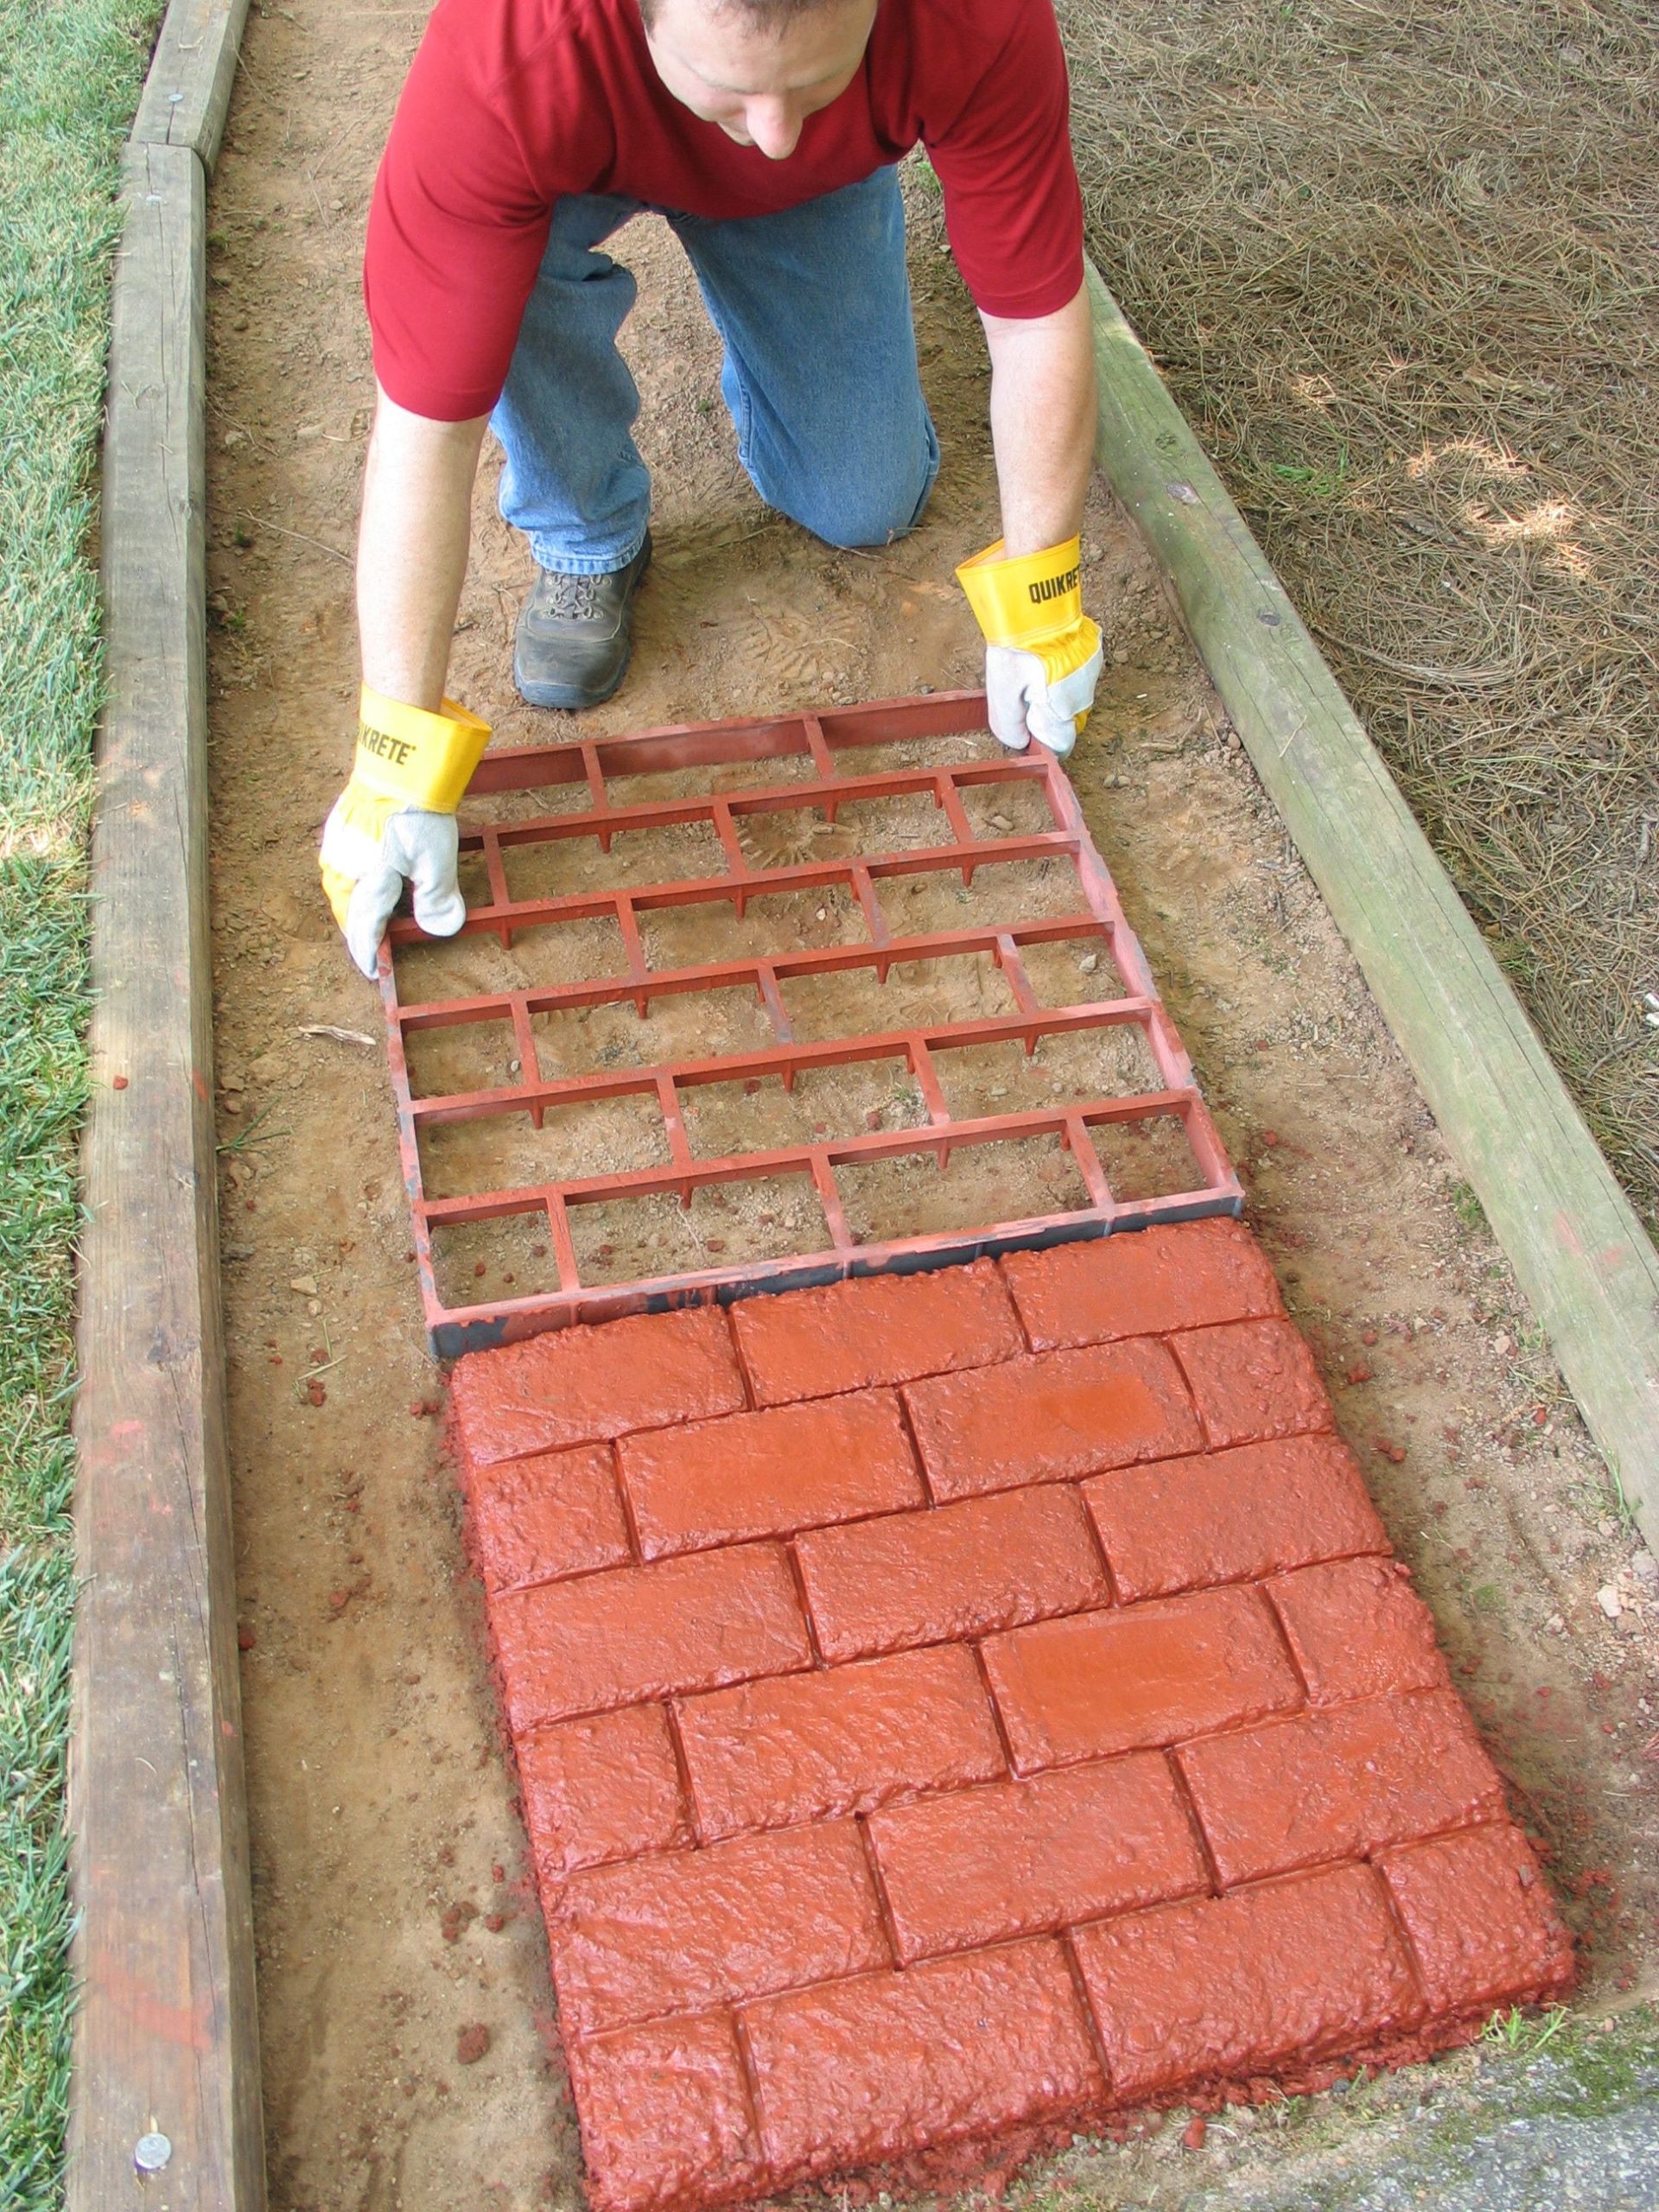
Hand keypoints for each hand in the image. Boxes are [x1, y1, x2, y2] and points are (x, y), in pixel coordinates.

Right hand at [320, 687, 489, 977]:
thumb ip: (437, 898)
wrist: (399, 763)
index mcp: (367, 882)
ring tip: (368, 918)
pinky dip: (352, 883)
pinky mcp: (339, 830)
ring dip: (352, 908)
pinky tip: (365, 881)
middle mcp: (345, 868)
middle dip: (357, 932)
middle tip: (370, 948)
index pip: (363, 928)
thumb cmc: (417, 812)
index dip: (367, 953)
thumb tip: (439, 929)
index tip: (371, 972)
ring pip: (340, 891)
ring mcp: (338, 847)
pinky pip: (340, 869)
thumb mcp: (436, 859)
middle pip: (347, 912)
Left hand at [958, 535, 1101, 757]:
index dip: (1041, 740)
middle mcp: (1084, 692)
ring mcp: (1090, 671)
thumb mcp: (1002, 687)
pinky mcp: (1092, 652)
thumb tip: (1019, 742)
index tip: (1025, 726)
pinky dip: (1059, 672)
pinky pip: (1074, 674)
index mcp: (1064, 705)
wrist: (1035, 596)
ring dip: (1050, 692)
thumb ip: (1009, 723)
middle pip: (1063, 719)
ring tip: (1031, 669)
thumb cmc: (1018, 641)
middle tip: (1021, 689)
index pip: (1061, 744)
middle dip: (1042, 713)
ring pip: (1068, 696)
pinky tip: (1043, 656)